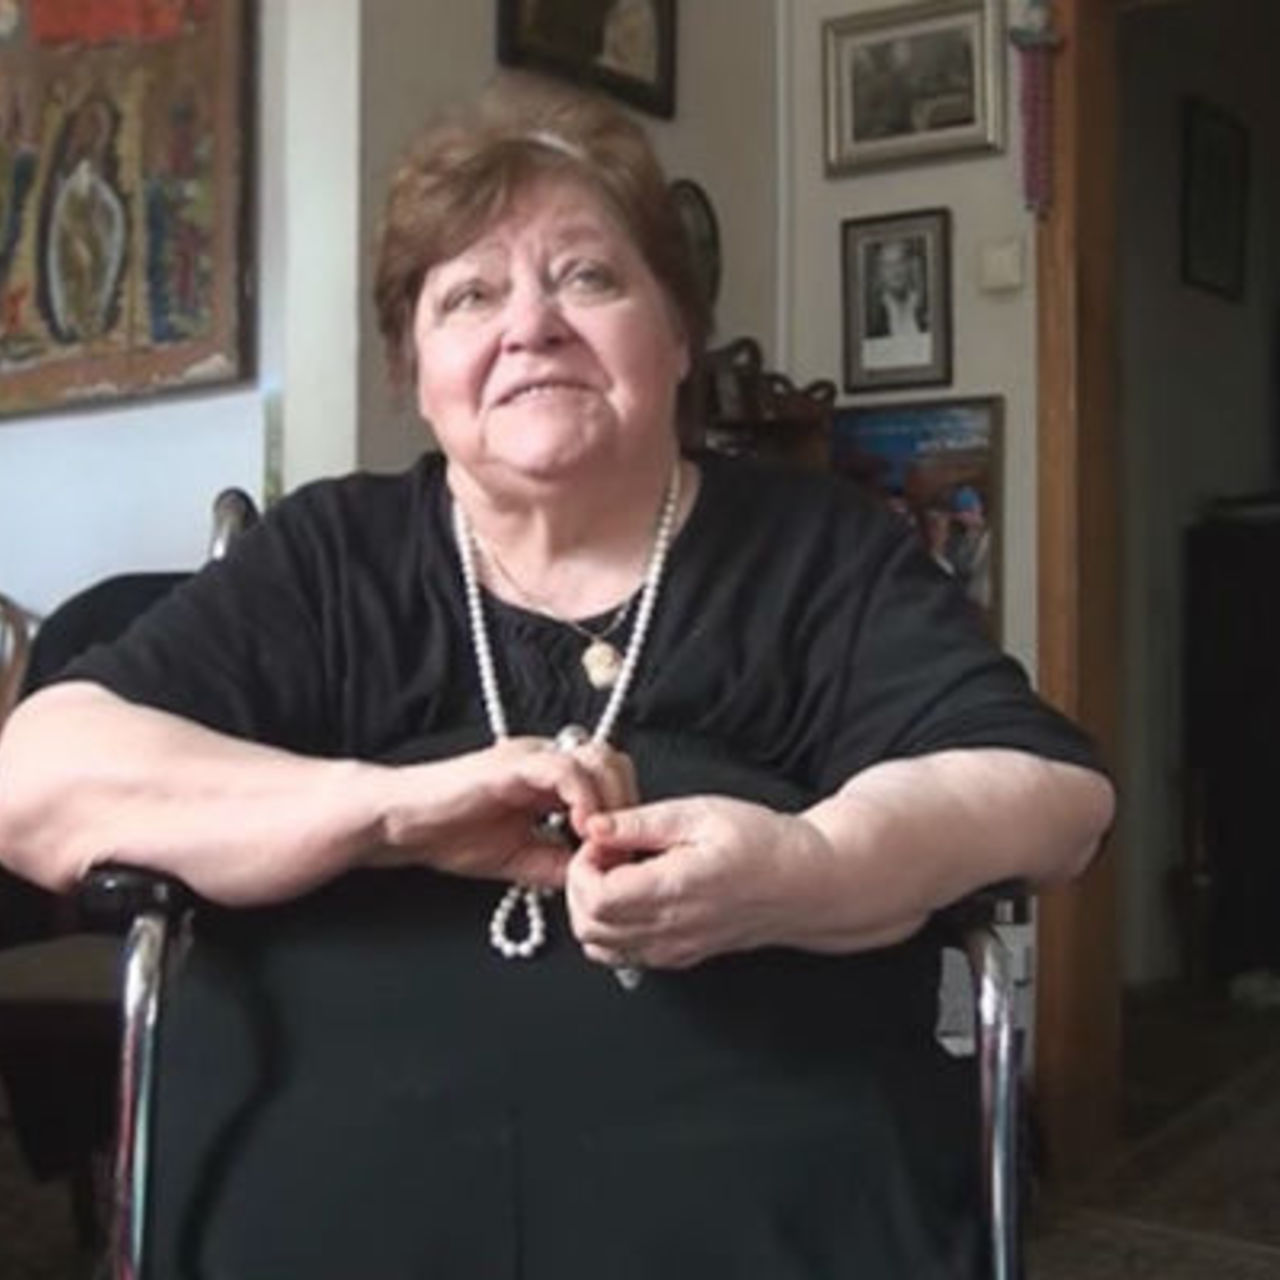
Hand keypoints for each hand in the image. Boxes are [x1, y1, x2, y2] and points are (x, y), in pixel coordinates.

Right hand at [375, 737, 637, 888]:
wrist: (401, 824)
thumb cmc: (449, 836)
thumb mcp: (519, 859)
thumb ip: (558, 863)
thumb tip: (597, 878)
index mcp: (550, 779)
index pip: (609, 779)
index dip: (626, 813)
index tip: (627, 852)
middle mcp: (546, 758)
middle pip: (613, 762)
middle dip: (628, 803)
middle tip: (622, 846)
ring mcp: (531, 756)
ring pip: (597, 758)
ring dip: (611, 800)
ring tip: (603, 840)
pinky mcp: (512, 763)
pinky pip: (564, 769)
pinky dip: (582, 797)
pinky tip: (581, 829)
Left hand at [565, 795, 834, 968]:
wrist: (807, 882)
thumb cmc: (764, 843)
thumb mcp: (701, 813)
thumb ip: (641, 822)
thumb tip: (595, 826)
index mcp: (673, 889)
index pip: (595, 897)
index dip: (582, 866)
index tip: (601, 841)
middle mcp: (671, 929)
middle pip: (589, 928)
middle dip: (580, 886)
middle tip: (606, 854)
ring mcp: (676, 949)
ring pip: (601, 948)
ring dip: (593, 910)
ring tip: (619, 873)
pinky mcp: (682, 955)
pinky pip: (627, 955)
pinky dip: (613, 928)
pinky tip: (634, 894)